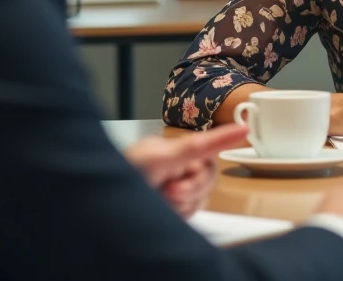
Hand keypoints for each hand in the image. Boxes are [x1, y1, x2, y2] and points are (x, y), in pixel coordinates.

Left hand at [123, 124, 246, 218]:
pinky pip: (193, 211)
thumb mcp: (154, 159)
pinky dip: (182, 214)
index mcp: (170, 150)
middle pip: (208, 175)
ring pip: (202, 196)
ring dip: (184, 203)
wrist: (98, 207)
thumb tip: (209, 140)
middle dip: (192, 187)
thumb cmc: (118, 176)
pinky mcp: (173, 209)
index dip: (225, 136)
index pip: (204, 143)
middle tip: (172, 191)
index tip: (244, 127)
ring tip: (162, 201)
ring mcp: (174, 189)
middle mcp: (175, 168)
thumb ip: (187, 148)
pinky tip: (164, 210)